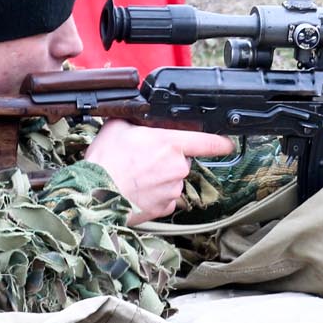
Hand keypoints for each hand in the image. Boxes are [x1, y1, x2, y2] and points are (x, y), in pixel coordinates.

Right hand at [83, 120, 234, 225]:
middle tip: (144, 158)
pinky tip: (139, 190)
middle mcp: (177, 168)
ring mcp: (172, 190)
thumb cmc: (105, 161)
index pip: (208, 142)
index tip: (228, 143)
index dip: (221, 142)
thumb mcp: (117, 126)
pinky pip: (166, 198)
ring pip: (173, 179)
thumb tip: (138, 116)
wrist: (93, 195)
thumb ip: (136, 120)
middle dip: (168, 159)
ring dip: (160, 177)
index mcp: (170, 144)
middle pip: (182, 160)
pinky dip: (155, 194)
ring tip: (136, 175)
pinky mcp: (164, 207)